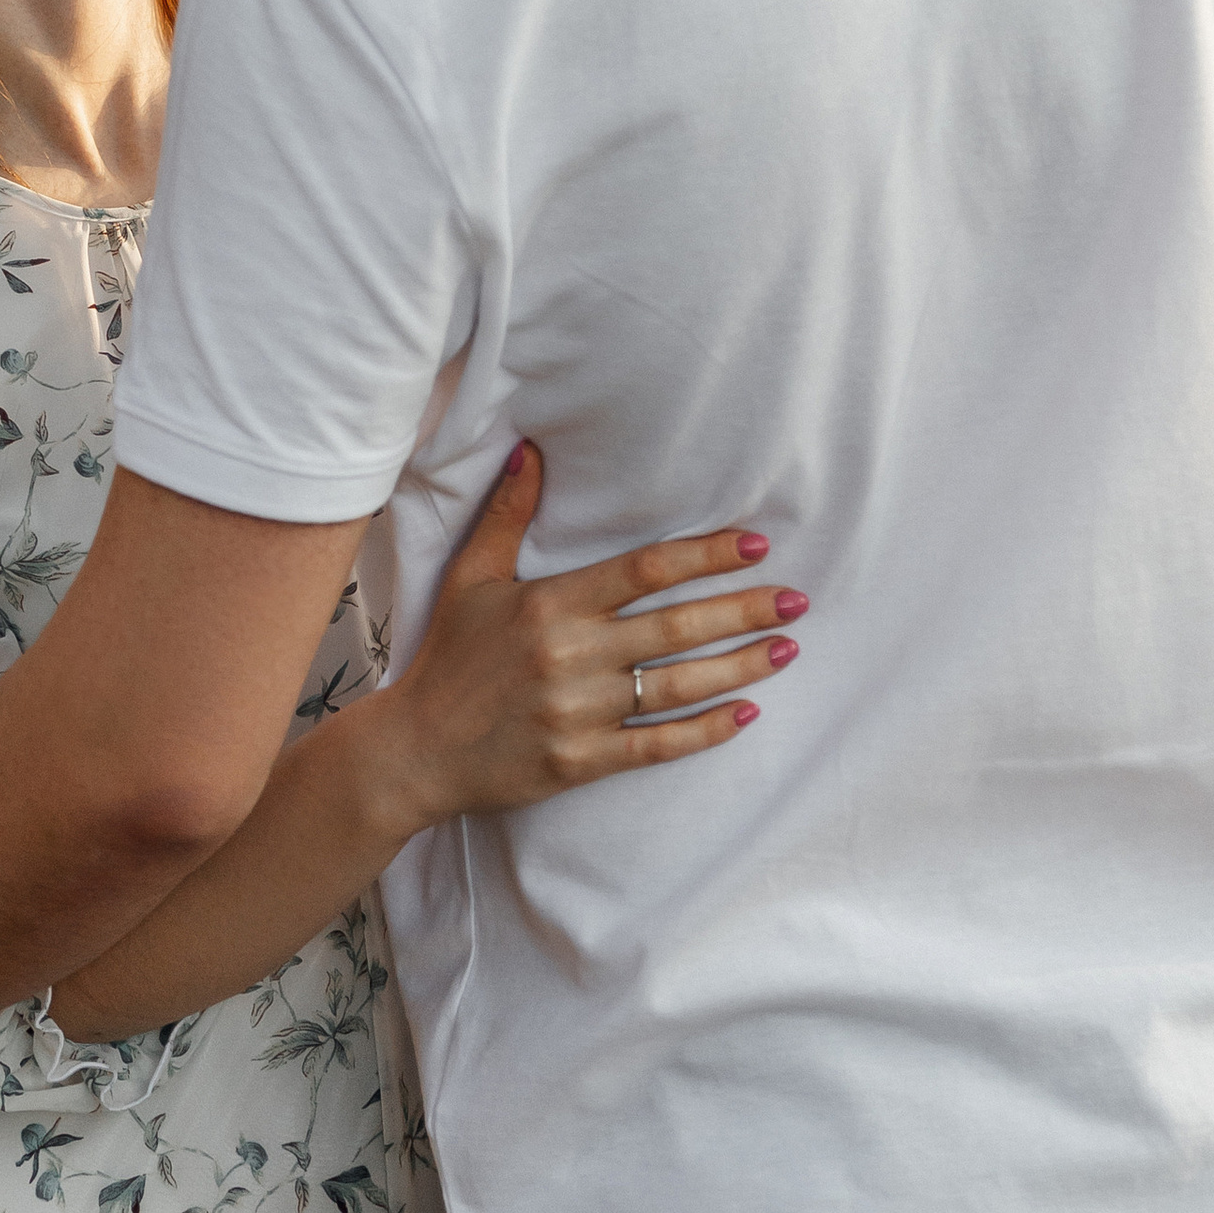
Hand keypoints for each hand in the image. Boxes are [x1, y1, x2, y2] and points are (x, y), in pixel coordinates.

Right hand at [371, 443, 799, 835]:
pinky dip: (705, 730)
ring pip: (677, 685)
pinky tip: (746, 714)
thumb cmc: (448, 657)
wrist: (416, 751)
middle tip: (797, 597)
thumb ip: (508, 515)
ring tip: (786, 648)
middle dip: (742, 609)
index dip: (703, 554)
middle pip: (674, 626)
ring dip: (738, 666)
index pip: (643, 571)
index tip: (753, 544)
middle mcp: (570, 655)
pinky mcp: (582, 761)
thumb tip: (532, 450)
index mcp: (549, 604)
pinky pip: (656, 745)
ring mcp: (579, 713)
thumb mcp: (472, 577)